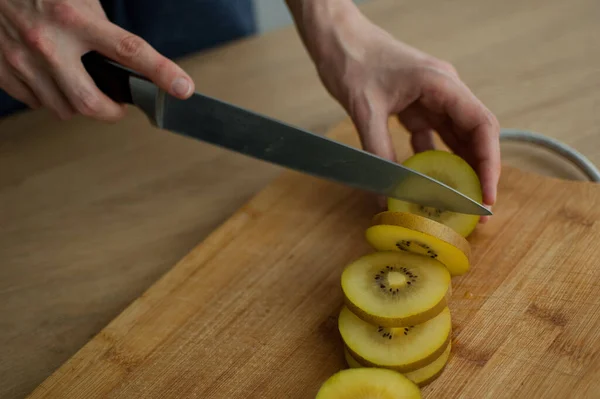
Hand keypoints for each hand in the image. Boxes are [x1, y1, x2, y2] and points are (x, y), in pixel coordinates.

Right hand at [0, 0, 193, 120]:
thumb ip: (99, 26)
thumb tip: (124, 57)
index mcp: (73, 18)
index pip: (130, 51)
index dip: (162, 72)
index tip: (183, 88)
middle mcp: (48, 42)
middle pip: (91, 102)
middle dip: (112, 112)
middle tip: (118, 107)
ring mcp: (23, 60)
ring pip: (64, 109)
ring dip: (80, 105)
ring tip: (79, 85)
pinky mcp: (3, 71)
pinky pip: (36, 103)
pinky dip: (50, 98)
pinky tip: (51, 80)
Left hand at [288, 1, 499, 218]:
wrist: (336, 38)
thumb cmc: (352, 61)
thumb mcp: (365, 110)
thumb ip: (378, 152)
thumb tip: (387, 195)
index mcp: (442, 84)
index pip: (481, 126)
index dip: (489, 164)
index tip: (486, 197)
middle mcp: (444, 91)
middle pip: (475, 135)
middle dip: (480, 172)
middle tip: (478, 209)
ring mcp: (431, 99)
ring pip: (456, 138)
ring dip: (460, 169)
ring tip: (460, 201)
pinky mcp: (415, 107)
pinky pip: (433, 138)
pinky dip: (433, 161)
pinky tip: (429, 183)